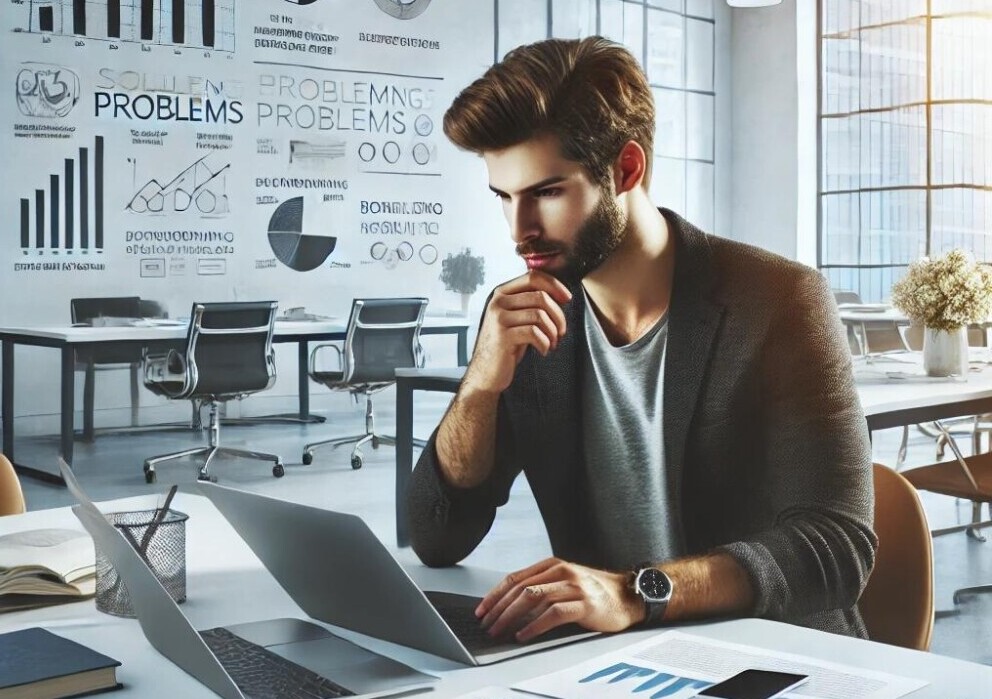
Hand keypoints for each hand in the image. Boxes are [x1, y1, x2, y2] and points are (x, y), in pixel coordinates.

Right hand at [464, 271, 571, 393]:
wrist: (486, 372)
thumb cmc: (505, 345)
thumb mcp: (516, 319)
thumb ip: (530, 304)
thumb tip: (560, 295)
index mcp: (502, 293)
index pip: (533, 277)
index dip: (554, 285)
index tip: (567, 298)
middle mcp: (498, 302)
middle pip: (541, 296)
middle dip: (558, 315)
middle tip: (561, 332)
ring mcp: (498, 318)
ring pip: (540, 314)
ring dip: (553, 331)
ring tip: (552, 342)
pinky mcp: (502, 336)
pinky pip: (534, 332)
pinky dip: (545, 343)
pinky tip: (543, 350)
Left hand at [476, 557, 643, 642]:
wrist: (628, 596)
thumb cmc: (594, 592)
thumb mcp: (565, 582)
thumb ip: (542, 588)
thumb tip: (510, 605)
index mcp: (552, 565)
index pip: (515, 578)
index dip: (495, 594)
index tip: (482, 610)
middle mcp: (561, 572)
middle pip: (520, 588)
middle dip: (499, 608)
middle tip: (486, 624)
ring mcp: (573, 586)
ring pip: (533, 598)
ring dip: (511, 616)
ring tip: (499, 630)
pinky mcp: (584, 604)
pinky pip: (553, 613)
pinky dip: (534, 625)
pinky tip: (524, 634)